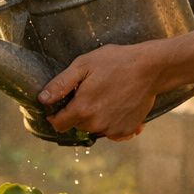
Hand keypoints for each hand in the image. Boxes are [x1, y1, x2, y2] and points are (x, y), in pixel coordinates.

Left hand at [37, 42, 164, 141]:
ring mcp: (113, 130)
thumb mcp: (83, 65)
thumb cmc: (116, 62)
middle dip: (77, 112)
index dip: (55, 115)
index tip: (59, 105)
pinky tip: (117, 104)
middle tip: (88, 92)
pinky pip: (110, 131)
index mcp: (82, 109)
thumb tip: (42, 99)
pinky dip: (110, 121)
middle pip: (76, 125)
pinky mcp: (126, 130)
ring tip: (105, 96)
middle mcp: (96, 124)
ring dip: (94, 117)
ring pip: (93, 128)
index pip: (58, 124)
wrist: (151, 68)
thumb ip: (61, 84)